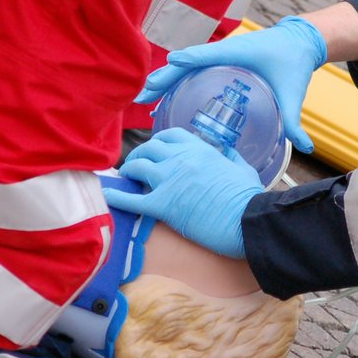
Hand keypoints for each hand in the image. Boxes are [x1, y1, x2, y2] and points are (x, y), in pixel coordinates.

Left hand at [104, 128, 262, 257]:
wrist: (248, 221)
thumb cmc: (249, 198)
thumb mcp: (243, 168)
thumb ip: (230, 157)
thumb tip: (226, 152)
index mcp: (201, 149)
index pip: (170, 136)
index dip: (158, 142)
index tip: (154, 150)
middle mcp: (181, 159)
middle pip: (149, 148)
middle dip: (140, 155)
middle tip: (136, 165)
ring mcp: (170, 181)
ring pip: (137, 167)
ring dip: (129, 171)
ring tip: (126, 177)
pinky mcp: (163, 205)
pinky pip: (132, 199)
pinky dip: (117, 197)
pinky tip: (108, 196)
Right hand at [136, 16, 326, 152]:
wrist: (298, 42)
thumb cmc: (294, 62)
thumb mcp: (293, 92)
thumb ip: (295, 120)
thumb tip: (305, 147)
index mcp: (238, 52)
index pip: (209, 54)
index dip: (190, 59)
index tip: (172, 63)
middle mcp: (223, 52)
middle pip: (187, 64)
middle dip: (165, 77)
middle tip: (144, 94)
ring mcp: (218, 56)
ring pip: (184, 68)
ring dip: (164, 81)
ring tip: (144, 99)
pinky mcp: (218, 62)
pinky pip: (191, 72)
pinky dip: (175, 82)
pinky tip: (162, 100)